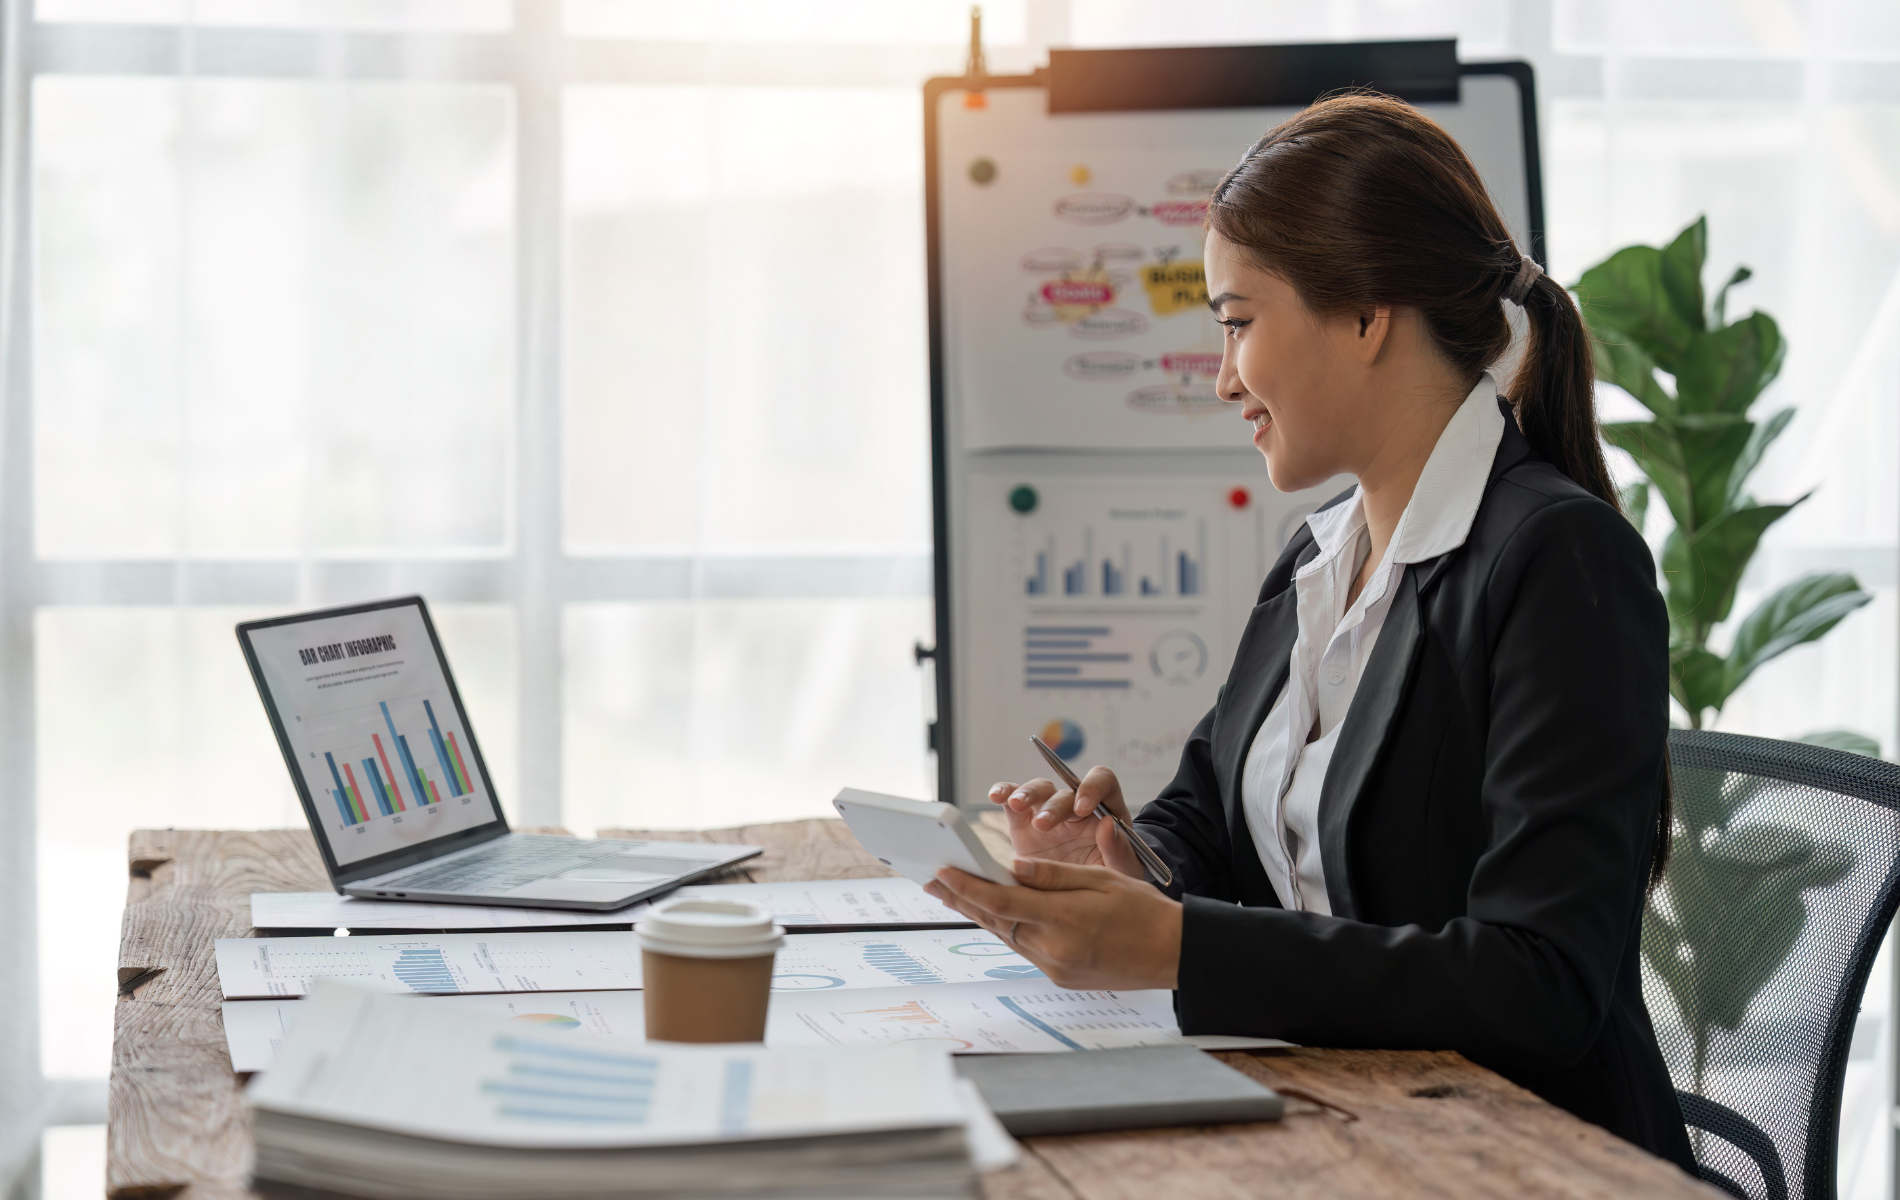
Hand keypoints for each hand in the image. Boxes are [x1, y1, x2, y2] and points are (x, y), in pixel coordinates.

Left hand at [926, 856, 1181, 990]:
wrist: (1173, 954)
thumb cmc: (1143, 910)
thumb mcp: (1100, 880)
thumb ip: (1052, 875)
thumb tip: (1010, 867)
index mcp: (1065, 920)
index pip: (1002, 902)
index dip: (966, 886)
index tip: (941, 870)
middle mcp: (1055, 950)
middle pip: (995, 921)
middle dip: (960, 899)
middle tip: (930, 881)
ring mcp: (1056, 968)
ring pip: (1006, 936)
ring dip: (978, 914)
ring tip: (951, 893)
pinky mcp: (1060, 977)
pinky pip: (1024, 947)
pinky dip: (1006, 927)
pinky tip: (992, 913)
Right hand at [985, 766, 1143, 878]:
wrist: (1081, 898)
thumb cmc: (1109, 878)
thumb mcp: (1123, 870)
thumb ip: (1118, 849)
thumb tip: (1107, 824)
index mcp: (1105, 810)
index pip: (1102, 782)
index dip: (1092, 787)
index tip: (1083, 808)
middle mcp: (1075, 807)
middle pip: (1064, 791)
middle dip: (1053, 806)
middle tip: (1043, 825)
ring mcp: (1047, 812)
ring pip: (1038, 790)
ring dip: (1027, 794)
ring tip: (1016, 805)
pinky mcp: (1024, 823)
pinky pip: (1012, 801)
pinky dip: (1004, 792)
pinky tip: (996, 796)